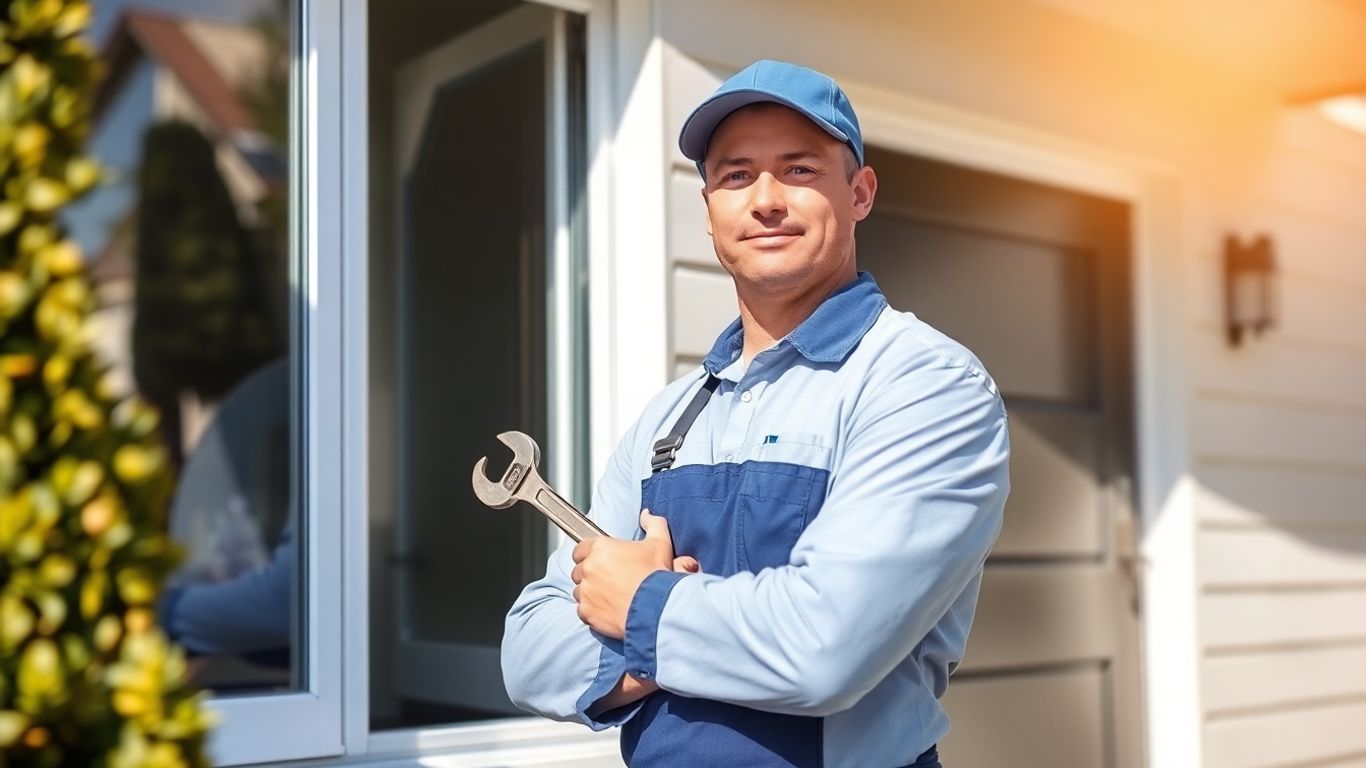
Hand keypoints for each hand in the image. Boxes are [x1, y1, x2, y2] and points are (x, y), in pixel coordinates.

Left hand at [571, 509, 677, 638]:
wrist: (656, 607)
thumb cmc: (656, 575)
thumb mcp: (660, 543)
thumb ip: (653, 524)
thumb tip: (646, 515)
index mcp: (600, 548)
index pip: (580, 549)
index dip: (590, 555)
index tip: (602, 562)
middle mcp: (588, 568)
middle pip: (578, 570)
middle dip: (590, 575)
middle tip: (609, 580)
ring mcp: (585, 591)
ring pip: (579, 591)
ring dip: (590, 593)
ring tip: (610, 597)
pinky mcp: (587, 612)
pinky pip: (582, 610)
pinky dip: (592, 611)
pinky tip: (608, 610)